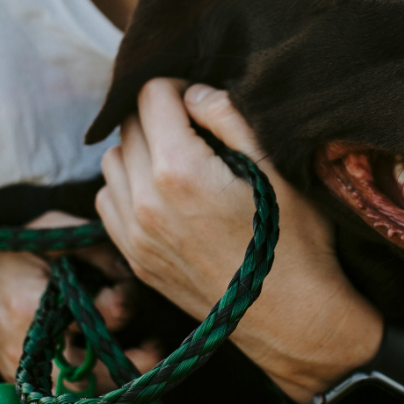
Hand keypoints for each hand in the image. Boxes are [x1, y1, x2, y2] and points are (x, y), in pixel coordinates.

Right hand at [0, 211, 159, 384]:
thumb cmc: (15, 256)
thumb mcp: (50, 234)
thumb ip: (94, 248)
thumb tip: (130, 270)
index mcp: (30, 307)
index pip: (86, 316)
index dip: (117, 303)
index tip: (126, 289)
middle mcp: (28, 349)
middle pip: (84, 376)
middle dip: (125, 363)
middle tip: (155, 345)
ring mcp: (27, 373)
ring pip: (80, 393)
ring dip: (118, 379)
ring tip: (149, 353)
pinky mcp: (31, 384)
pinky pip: (71, 392)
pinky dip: (101, 380)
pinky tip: (124, 360)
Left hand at [96, 79, 381, 401]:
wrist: (292, 317)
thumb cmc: (294, 240)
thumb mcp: (275, 167)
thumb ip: (229, 118)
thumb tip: (194, 93)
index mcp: (180, 170)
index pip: (151, 95)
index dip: (178, 86)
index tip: (201, 100)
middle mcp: (145, 200)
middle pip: (128, 125)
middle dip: (158, 114)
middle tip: (196, 126)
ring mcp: (135, 234)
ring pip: (112, 161)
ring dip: (139, 148)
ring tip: (180, 158)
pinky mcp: (136, 259)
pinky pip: (109, 201)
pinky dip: (127, 185)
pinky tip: (163, 192)